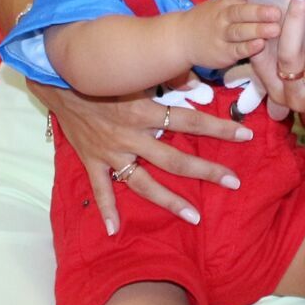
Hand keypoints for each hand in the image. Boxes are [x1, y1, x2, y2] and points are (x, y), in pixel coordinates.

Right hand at [29, 82, 251, 235]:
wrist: (59, 81)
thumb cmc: (103, 75)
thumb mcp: (136, 73)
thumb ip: (167, 78)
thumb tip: (198, 80)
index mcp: (144, 110)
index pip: (190, 120)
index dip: (219, 128)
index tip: (246, 136)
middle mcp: (131, 136)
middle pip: (174, 158)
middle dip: (206, 171)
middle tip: (233, 182)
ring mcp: (112, 153)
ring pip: (145, 183)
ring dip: (170, 200)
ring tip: (194, 217)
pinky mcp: (93, 162)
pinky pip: (102, 190)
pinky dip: (107, 211)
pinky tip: (114, 231)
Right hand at [179, 0, 281, 69]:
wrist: (183, 39)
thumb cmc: (210, 19)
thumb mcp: (222, 4)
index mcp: (226, 2)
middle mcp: (224, 17)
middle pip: (240, 12)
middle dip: (259, 12)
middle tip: (276, 12)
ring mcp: (222, 35)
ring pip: (240, 31)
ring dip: (257, 30)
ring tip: (275, 30)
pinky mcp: (223, 52)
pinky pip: (236, 50)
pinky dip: (248, 48)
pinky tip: (259, 45)